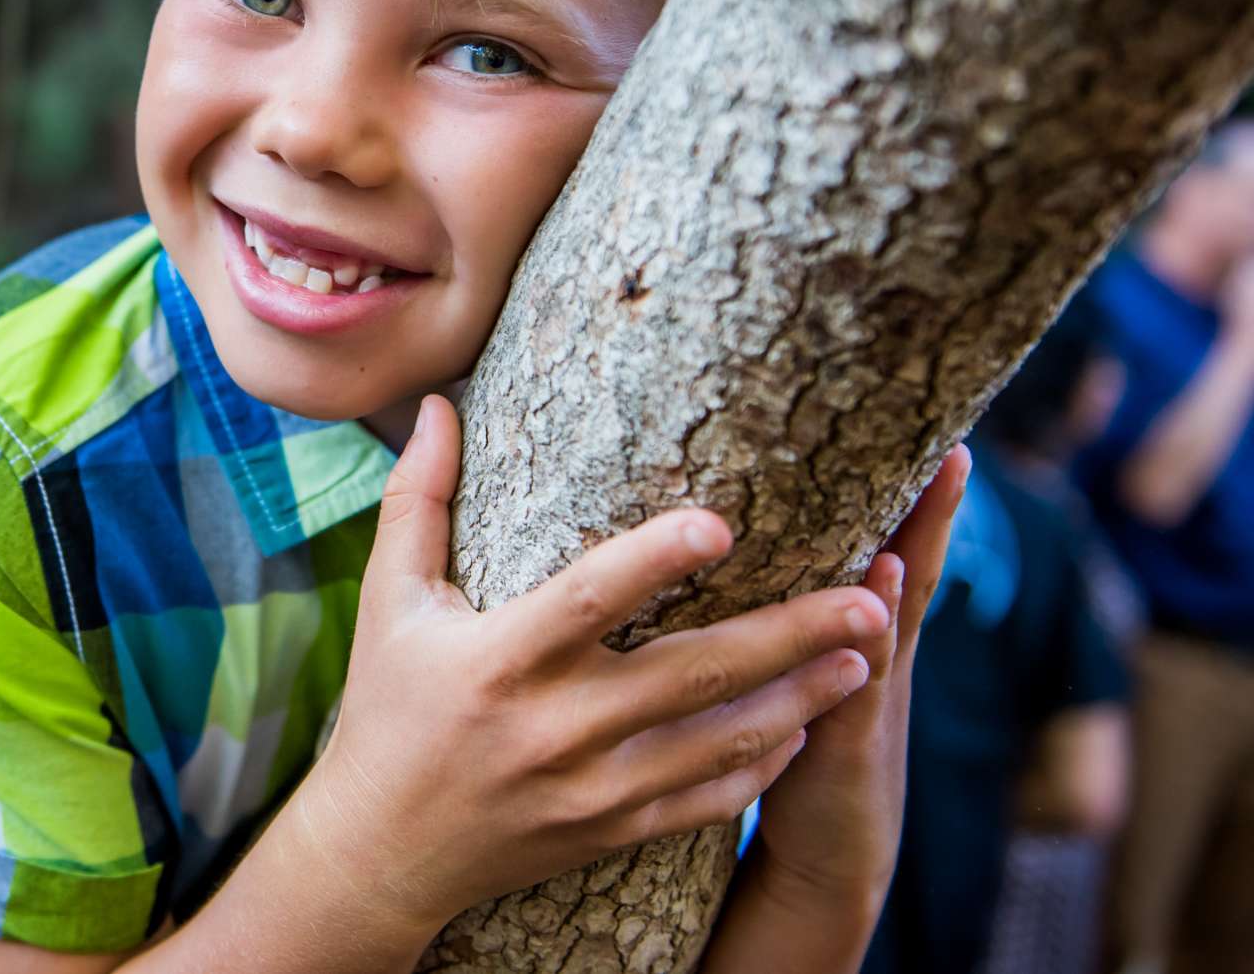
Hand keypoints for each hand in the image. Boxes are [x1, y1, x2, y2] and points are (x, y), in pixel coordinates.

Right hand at [288, 396, 887, 937]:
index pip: (588, 601)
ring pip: (716, 742)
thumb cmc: (387, 707)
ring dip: (800, 698)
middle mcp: (552, 727)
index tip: (723, 524)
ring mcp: (589, 787)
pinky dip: (762, 767)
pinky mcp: (610, 829)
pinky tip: (809, 727)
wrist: (382, 852)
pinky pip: (705, 801)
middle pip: (688, 675)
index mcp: (500, 659)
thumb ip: (417, 500)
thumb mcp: (388, 601)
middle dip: (787, 636)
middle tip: (871, 598)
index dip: (654, 562)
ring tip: (866, 654)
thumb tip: (436, 402)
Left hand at [736, 447, 966, 918]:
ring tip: (931, 492)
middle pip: (915, 571)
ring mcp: (873, 701)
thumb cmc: (792, 755)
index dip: (914, 498)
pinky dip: (871, 642)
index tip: (935, 434)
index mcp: (860, 639)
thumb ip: (782, 619)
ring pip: (896, 618)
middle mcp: (878, 661)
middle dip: (934, 510)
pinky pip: (861, 683)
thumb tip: (737, 542)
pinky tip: (876, 598)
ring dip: (913, 556)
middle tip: (954, 446)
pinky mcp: (850, 747)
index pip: (893, 551)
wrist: (826, 860)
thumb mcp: (793, 675)